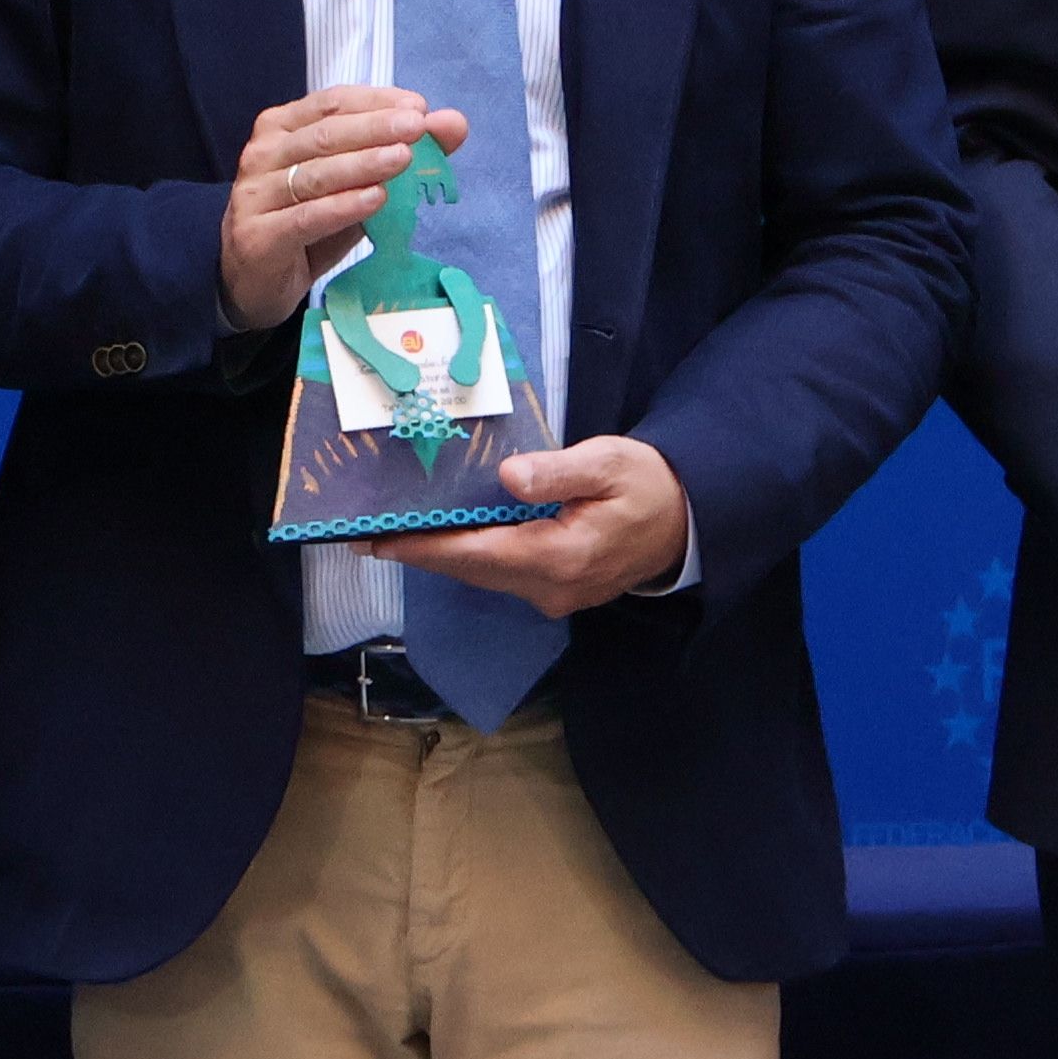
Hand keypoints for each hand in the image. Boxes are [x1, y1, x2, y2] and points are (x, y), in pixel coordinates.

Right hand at [221, 86, 469, 331]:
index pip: (331, 103)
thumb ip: (396, 152)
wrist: (253, 281)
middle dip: (375, 128)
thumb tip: (453, 124)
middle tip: (417, 127)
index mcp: (282, 128)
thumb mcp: (353, 184)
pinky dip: (343, 207)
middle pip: (324, 134)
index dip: (376, 102)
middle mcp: (262, 154)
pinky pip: (306, 217)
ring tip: (403, 159)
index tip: (419, 107)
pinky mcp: (258, 235)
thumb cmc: (306, 224)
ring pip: (315, 174)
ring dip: (363, 164)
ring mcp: (256, 195)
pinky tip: (376, 200)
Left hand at [382, 437, 691, 617]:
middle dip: (421, 554)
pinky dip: (469, 559)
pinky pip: (501, 576)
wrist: (687, 522)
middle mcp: (549, 587)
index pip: (477, 554)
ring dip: (441, 558)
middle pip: (471, 572)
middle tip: (369, 536)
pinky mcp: (555, 592)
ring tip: (395, 535)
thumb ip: (558, 472)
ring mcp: (552, 596)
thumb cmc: (648, 484)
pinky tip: (446, 539)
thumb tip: (508, 477)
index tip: (380, 541)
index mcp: (559, 556)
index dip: (426, 548)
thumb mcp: (609, 462)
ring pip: (483, 577)